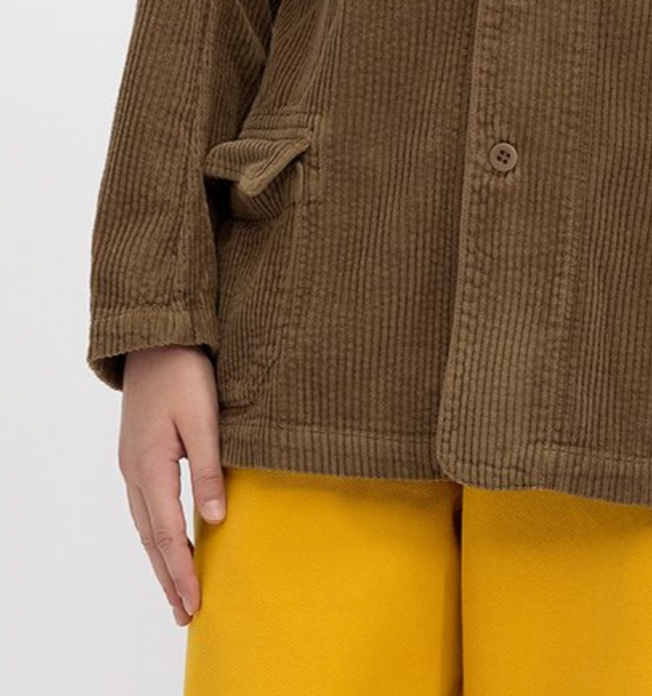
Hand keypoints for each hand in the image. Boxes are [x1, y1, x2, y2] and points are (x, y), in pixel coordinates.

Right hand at [118, 345, 225, 625]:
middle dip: (168, 578)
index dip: (182, 572)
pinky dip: (157, 534)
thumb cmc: (184, 374)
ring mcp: (132, 464)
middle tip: (185, 615)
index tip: (195, 604)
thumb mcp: (204, 419)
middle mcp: (135, 473)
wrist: (156, 339)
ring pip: (146, 525)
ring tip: (177, 591)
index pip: (168, 534)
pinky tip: (169, 543)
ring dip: (161, 560)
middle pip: (151, 539)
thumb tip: (215, 520)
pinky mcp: (138, 455)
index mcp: (150, 467)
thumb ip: (209, 470)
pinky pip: (146, 507)